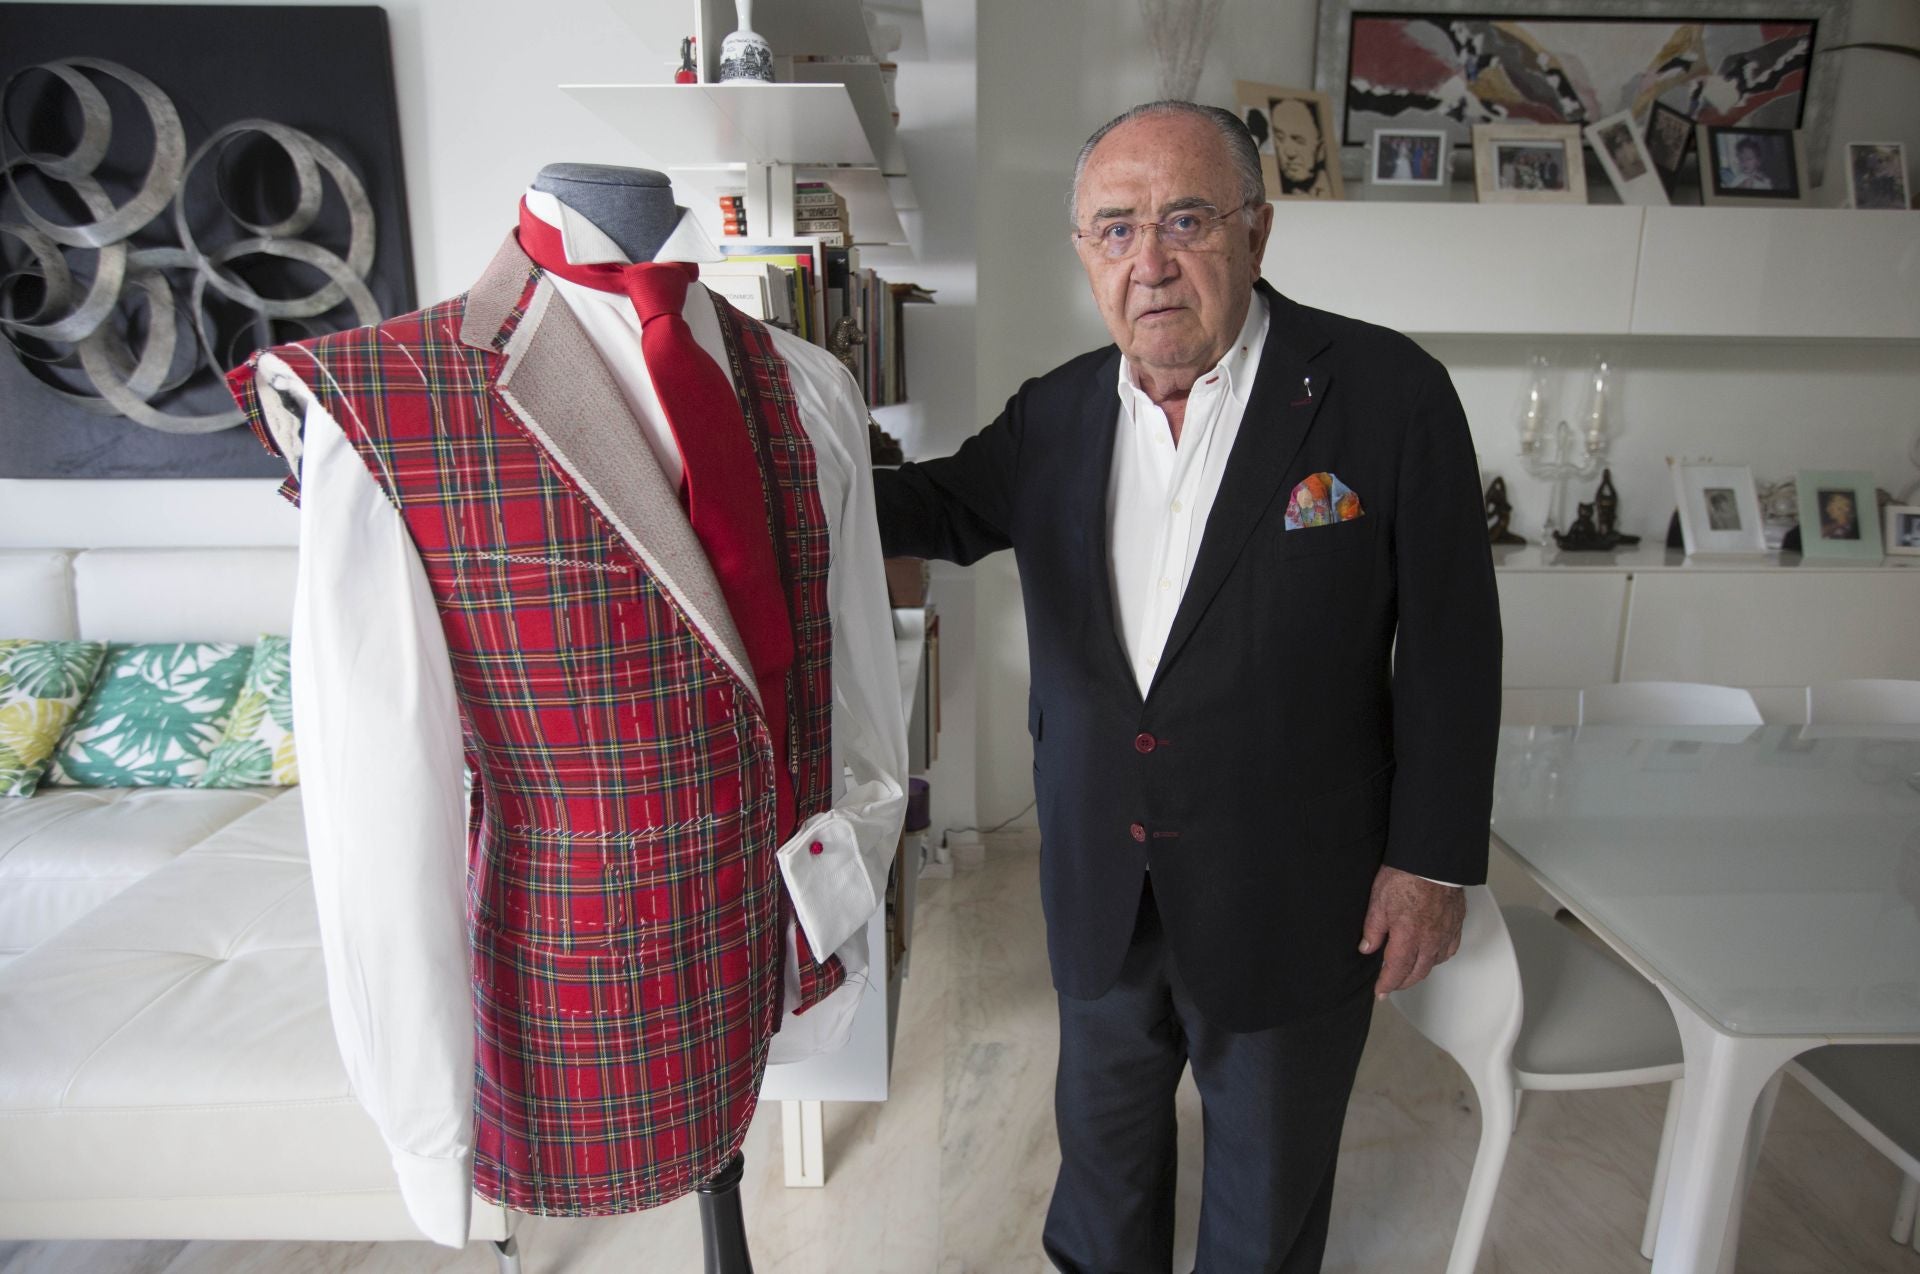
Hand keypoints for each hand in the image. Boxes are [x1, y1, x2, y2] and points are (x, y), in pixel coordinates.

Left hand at [1358, 865, 1464, 998]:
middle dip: (1403, 982)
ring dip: (1420, 971)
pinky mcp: (1456, 922)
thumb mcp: (1378, 902)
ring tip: (1409, 971)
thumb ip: (1373, 930)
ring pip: (1435, 962)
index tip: (1380, 992)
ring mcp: (1446, 932)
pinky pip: (1450, 948)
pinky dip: (1439, 957)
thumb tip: (1367, 948)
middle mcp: (1430, 939)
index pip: (1397, 970)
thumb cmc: (1406, 875)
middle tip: (1391, 985)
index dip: (1387, 984)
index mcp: (1409, 936)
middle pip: (1418, 972)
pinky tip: (1433, 954)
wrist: (1433, 859)